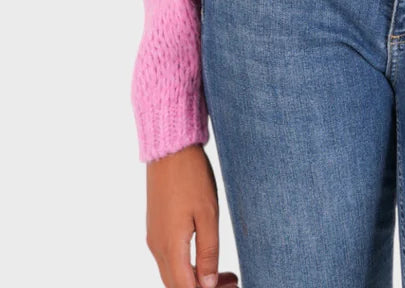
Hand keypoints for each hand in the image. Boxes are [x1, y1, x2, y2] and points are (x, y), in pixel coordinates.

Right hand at [146, 144, 239, 287]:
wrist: (170, 149)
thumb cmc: (191, 177)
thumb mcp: (208, 214)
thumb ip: (208, 252)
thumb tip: (208, 284)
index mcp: (170, 247)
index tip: (232, 283)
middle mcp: (158, 248)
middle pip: (177, 286)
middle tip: (231, 280)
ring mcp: (154, 238)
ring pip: (172, 275)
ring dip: (196, 280)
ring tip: (225, 273)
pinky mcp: (156, 229)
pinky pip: (169, 260)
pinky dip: (187, 267)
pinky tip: (205, 257)